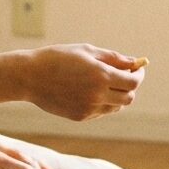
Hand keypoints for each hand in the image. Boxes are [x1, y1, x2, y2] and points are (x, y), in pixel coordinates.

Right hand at [23, 44, 145, 121]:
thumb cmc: (58, 58)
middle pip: (128, 97)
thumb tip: (133, 63)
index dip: (139, 75)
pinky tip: (90, 91)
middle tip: (125, 76)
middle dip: (130, 86)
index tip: (138, 69)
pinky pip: (101, 111)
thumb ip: (113, 58)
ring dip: (117, 96)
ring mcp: (89, 108)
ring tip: (105, 83)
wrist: (30, 77)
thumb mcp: (86, 51)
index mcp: (101, 75)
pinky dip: (103, 102)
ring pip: (116, 107)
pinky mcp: (80, 116)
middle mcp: (98, 95)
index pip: (133, 82)